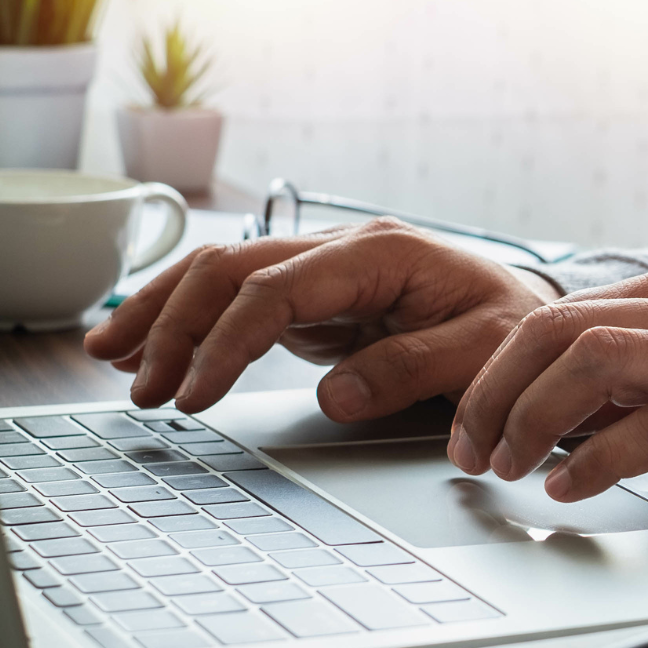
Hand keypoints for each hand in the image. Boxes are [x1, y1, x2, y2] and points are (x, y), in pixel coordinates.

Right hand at [83, 217, 558, 418]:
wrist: (538, 323)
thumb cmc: (517, 332)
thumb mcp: (487, 353)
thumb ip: (414, 368)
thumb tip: (337, 396)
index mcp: (381, 253)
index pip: (277, 290)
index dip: (226, 341)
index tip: (195, 395)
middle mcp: (343, 250)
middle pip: (231, 270)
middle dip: (173, 323)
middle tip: (139, 387)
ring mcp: (325, 271)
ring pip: (221, 274)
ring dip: (163, 311)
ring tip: (108, 355)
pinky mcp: (318, 300)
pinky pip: (238, 300)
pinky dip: (188, 320)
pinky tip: (147, 346)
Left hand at [447, 264, 647, 526]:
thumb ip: (643, 378)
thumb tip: (552, 413)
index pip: (558, 313)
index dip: (496, 371)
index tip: (469, 424)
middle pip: (560, 330)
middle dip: (496, 393)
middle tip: (471, 451)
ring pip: (595, 364)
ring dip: (532, 421)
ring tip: (510, 469)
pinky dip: (596, 460)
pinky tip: (571, 489)